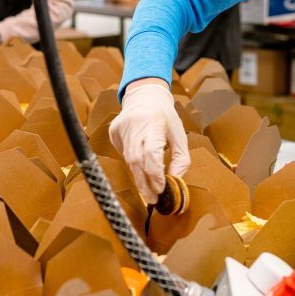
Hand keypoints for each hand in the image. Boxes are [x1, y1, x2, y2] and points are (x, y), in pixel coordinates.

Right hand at [109, 81, 189, 203]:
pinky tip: (139, 163)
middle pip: (137, 160)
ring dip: (139, 177)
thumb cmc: (165, 118)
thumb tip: (175, 182)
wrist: (145, 96)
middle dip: (145, 183)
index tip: (161, 189)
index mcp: (154, 122)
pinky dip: (132, 164)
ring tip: (148, 192)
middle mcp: (135, 125)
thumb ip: (181, 160)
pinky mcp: (113, 131)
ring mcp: (121, 128)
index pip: (151, 152)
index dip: (155, 174)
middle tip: (153, 199)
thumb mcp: (180, 135)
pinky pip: (123, 154)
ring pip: (128, 160)